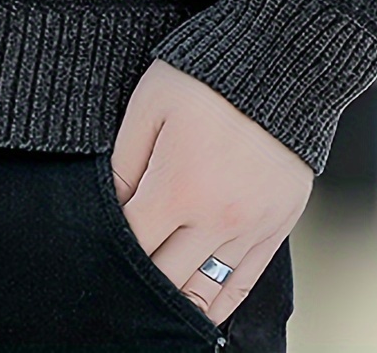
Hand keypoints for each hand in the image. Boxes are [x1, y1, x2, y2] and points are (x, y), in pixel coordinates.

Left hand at [108, 59, 313, 327]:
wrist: (283, 63)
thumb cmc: (208, 75)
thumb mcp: (150, 103)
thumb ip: (123, 160)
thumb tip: (108, 205)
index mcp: (179, 186)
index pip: (132, 242)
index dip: (107, 247)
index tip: (93, 246)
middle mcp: (217, 218)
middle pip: (164, 278)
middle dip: (136, 281)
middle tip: (116, 282)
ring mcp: (251, 228)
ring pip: (204, 291)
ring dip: (175, 301)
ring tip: (151, 305)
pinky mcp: (278, 227)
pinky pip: (244, 284)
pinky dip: (218, 304)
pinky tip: (199, 314)